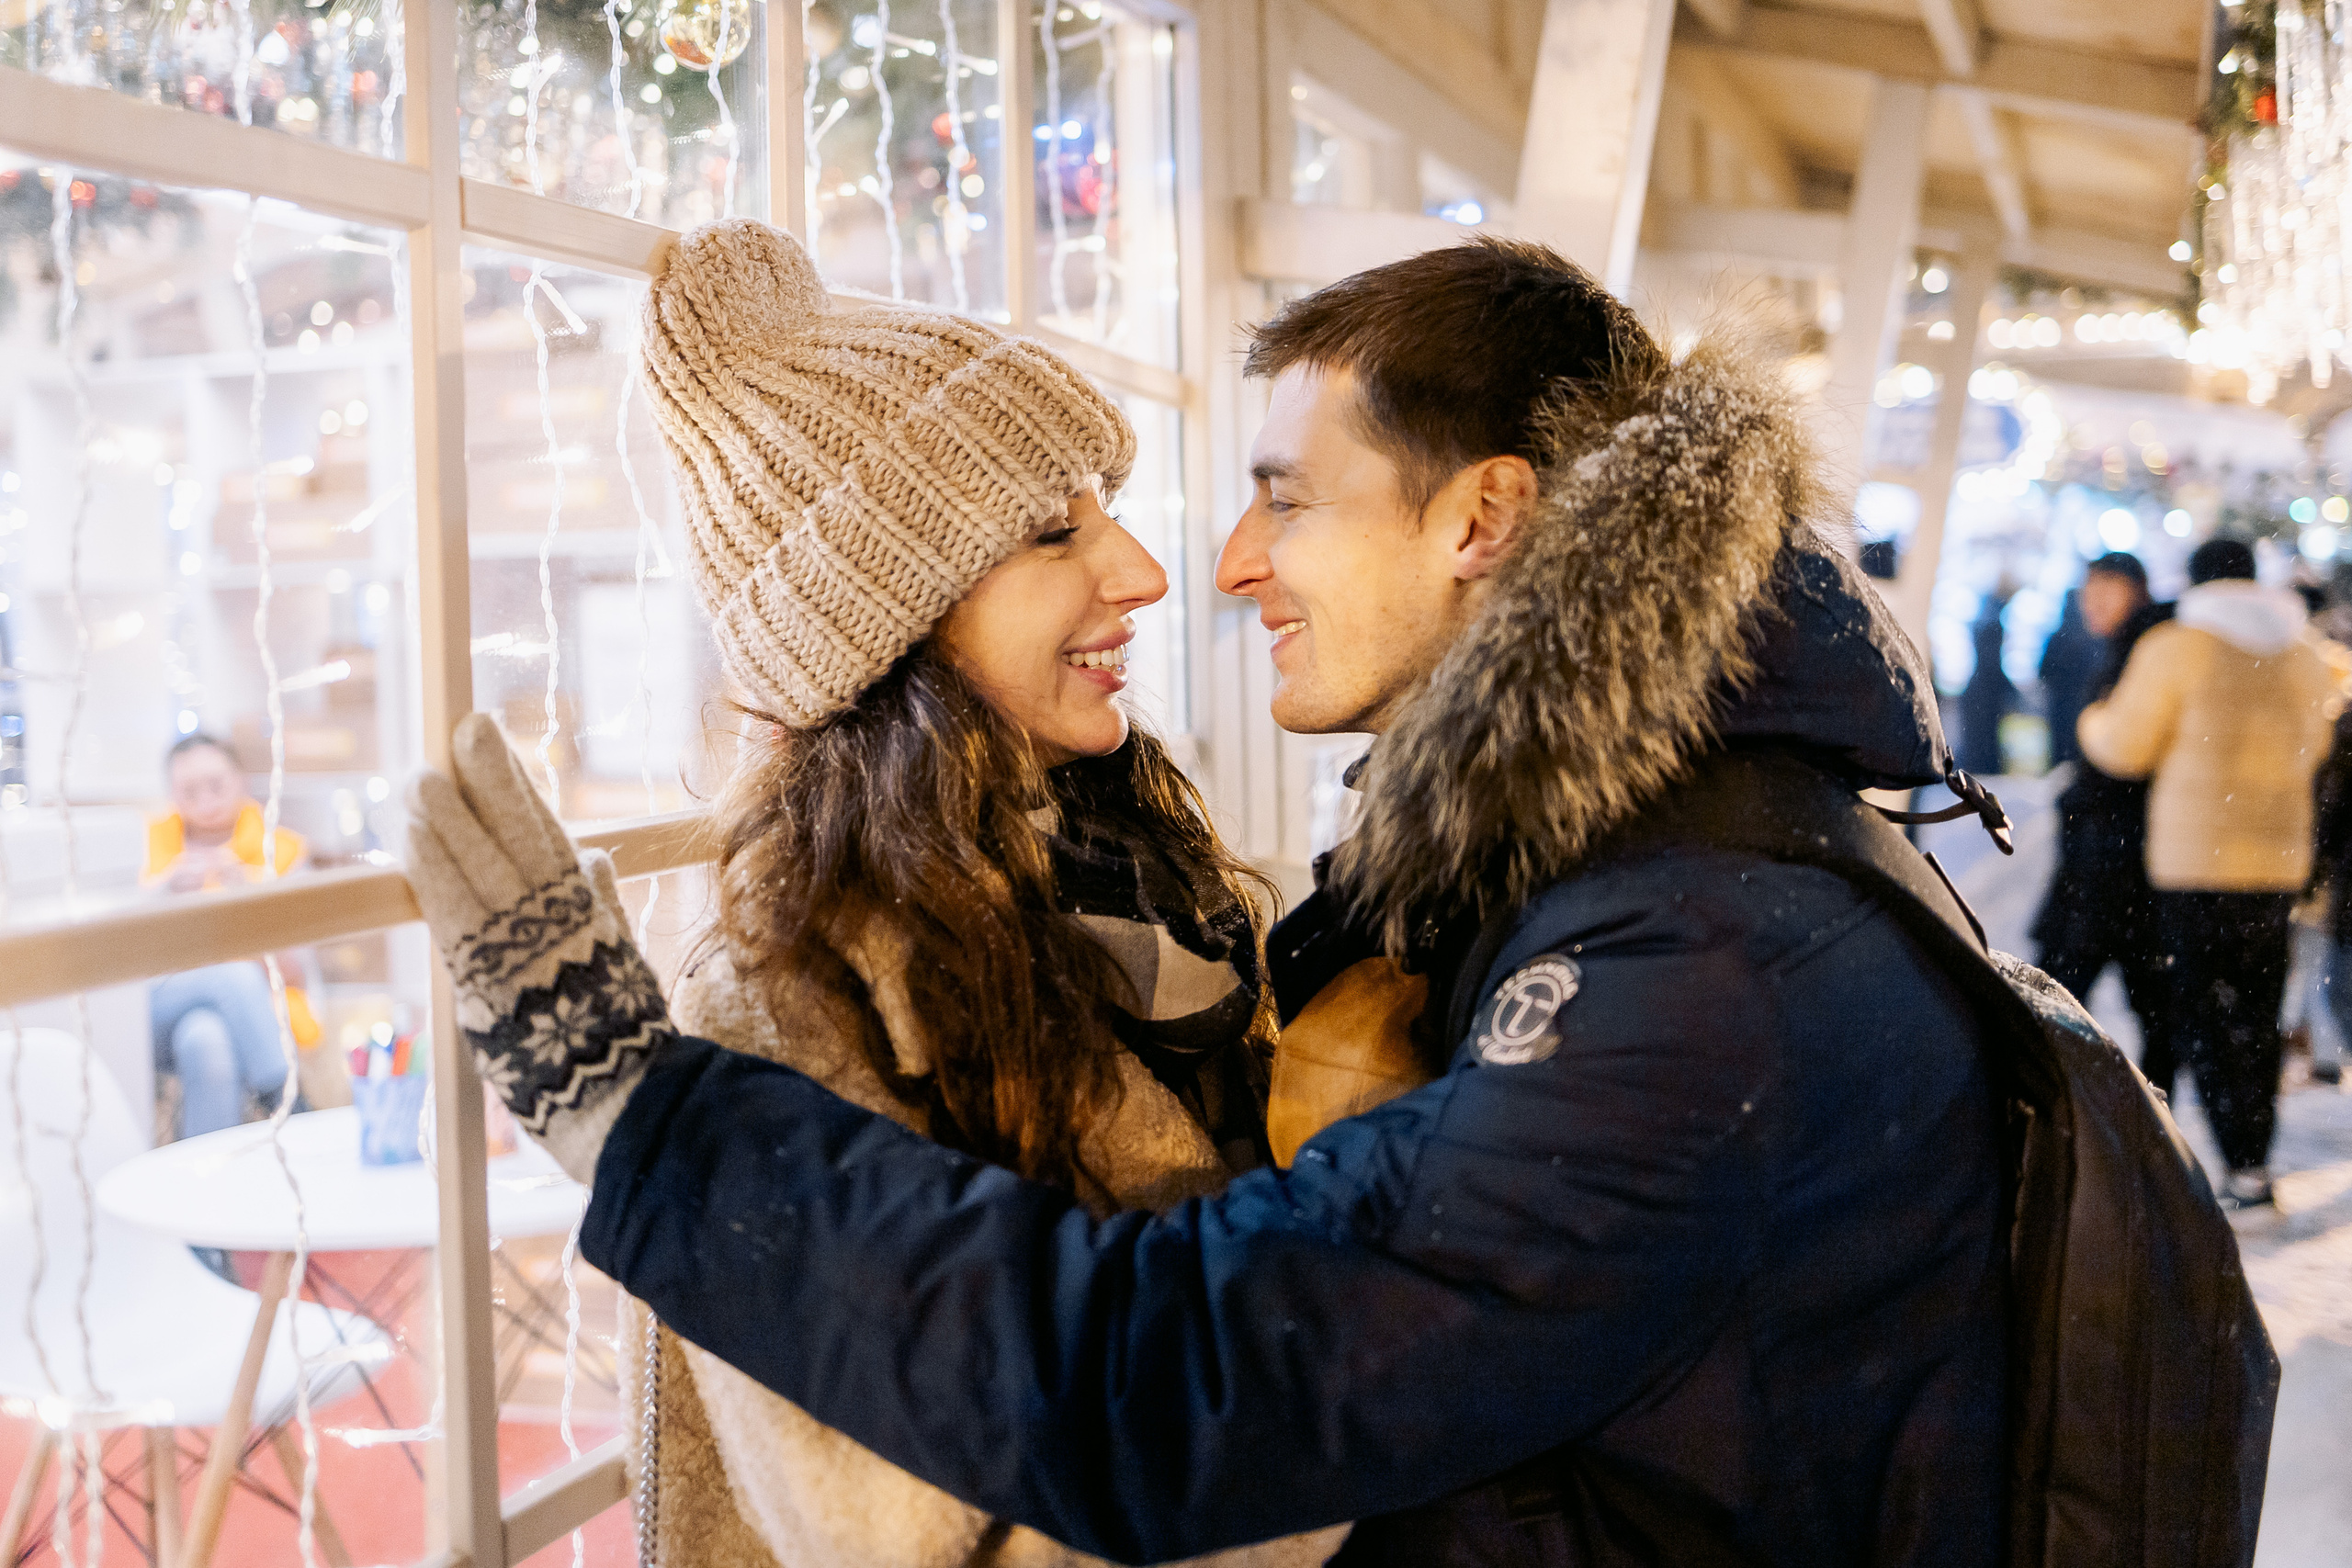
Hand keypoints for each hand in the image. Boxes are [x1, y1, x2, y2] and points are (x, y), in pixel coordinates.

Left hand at [403, 713, 672, 1181]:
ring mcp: (524, 938)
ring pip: (482, 859)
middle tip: (467, 728)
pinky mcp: (488, 968)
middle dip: (490, 776)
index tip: (493, 745)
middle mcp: (558, 913)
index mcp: (587, 907)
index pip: (546, 833)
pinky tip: (412, 830)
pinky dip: (431, 862)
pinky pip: (452, 902)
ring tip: (420, 776)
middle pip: (519, 831)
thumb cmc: (619, 1038)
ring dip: (448, 814)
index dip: (517, 788)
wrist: (621, 1097)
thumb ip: (603, 905)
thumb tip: (595, 859)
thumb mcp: (618, 959)